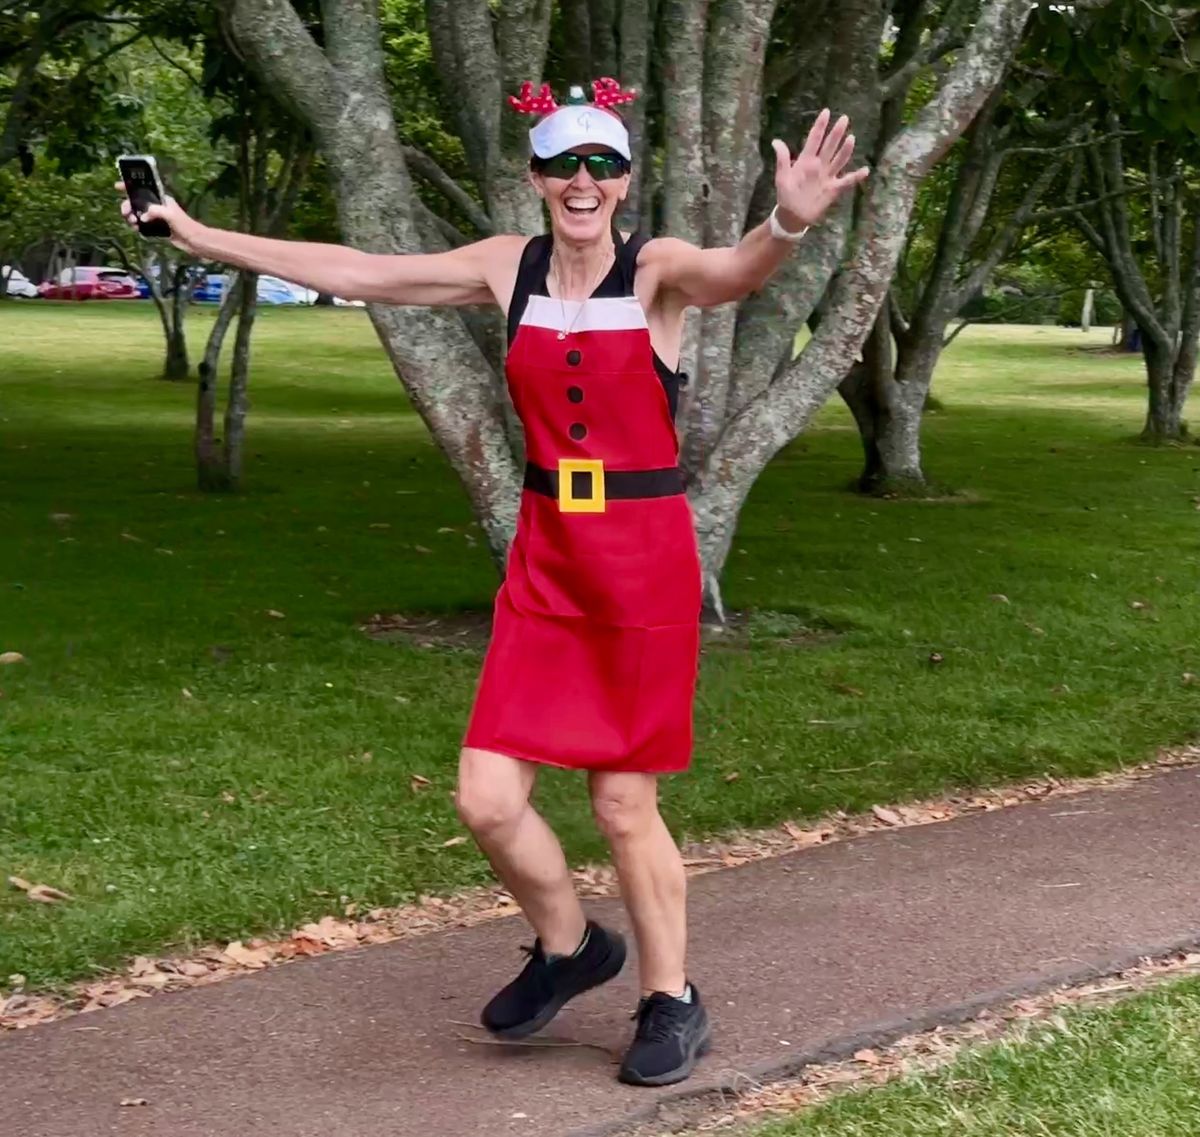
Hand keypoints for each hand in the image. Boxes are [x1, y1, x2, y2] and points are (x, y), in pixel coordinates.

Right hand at [114, 181, 202, 254]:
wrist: (194, 241)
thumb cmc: (185, 225)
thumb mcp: (170, 214)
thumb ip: (155, 212)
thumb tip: (143, 217)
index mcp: (160, 199)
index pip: (143, 189)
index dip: (130, 186)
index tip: (117, 187)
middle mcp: (156, 206)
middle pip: (136, 202)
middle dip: (127, 206)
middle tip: (127, 213)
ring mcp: (156, 218)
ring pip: (137, 214)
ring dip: (131, 217)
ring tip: (133, 223)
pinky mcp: (156, 229)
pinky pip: (142, 225)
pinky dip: (137, 226)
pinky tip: (137, 229)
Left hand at [770, 108, 868, 229]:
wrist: (792, 216)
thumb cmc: (785, 196)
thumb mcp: (782, 177)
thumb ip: (782, 160)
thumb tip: (776, 141)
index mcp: (806, 161)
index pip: (814, 139)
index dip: (820, 126)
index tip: (826, 112)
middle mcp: (819, 165)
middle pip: (830, 146)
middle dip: (836, 132)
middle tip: (844, 118)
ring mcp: (828, 176)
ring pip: (839, 159)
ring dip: (845, 149)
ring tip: (851, 138)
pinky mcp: (833, 189)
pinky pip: (847, 181)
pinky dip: (856, 177)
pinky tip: (865, 170)